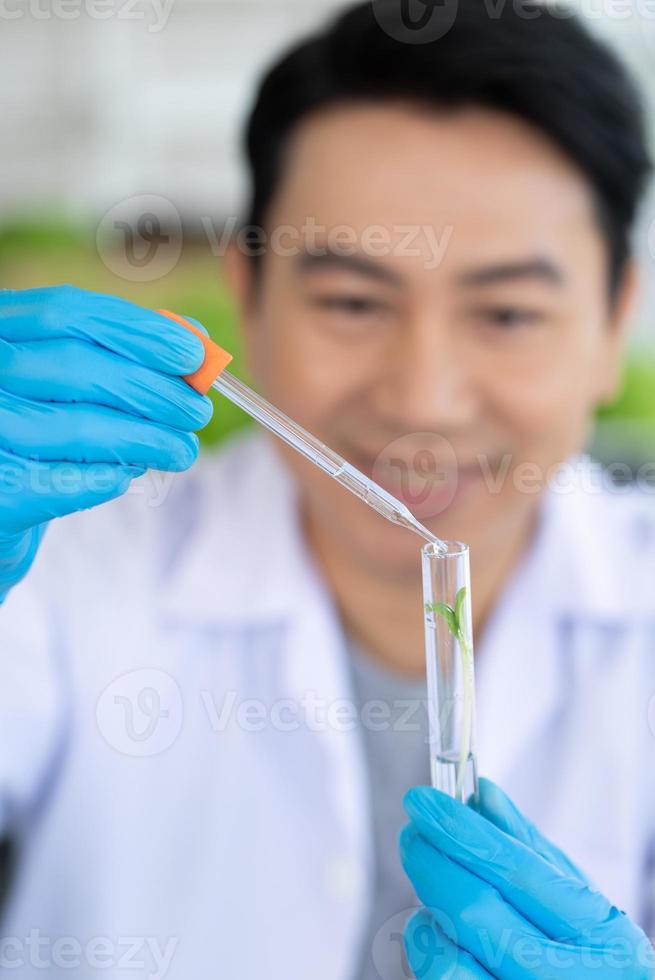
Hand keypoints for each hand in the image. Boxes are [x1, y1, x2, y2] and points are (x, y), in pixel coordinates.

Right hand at [0, 285, 212, 601]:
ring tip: (181, 452)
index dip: (138, 332)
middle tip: (197, 414)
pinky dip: (105, 478)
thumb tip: (198, 347)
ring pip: (76, 427)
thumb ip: (126, 356)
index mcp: (2, 329)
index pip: (70, 313)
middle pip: (78, 368)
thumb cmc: (40, 427)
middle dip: (152, 391)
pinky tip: (129, 475)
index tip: (194, 354)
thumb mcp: (73, 380)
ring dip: (145, 440)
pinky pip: (60, 481)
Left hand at [400, 778, 653, 977]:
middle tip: (412, 835)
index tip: (423, 801)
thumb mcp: (582, 899)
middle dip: (432, 862)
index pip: (515, 870)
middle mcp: (569, 979)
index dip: (461, 831)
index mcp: (601, 934)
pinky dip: (429, 949)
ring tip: (430, 890)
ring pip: (449, 959)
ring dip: (428, 914)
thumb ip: (529, 847)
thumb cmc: (593, 953)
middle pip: (476, 911)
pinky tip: (436, 930)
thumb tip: (481, 794)